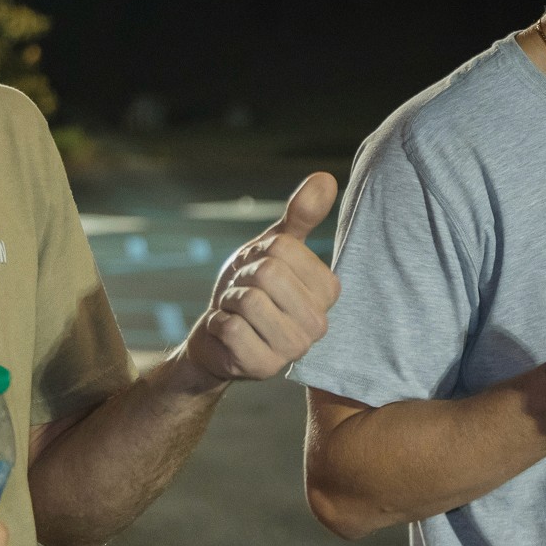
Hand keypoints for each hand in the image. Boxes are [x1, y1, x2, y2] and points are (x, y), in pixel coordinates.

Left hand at [187, 173, 341, 381]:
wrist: (217, 337)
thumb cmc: (250, 289)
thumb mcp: (273, 248)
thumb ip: (302, 215)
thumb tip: (325, 177)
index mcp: (329, 291)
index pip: (284, 249)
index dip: (259, 253)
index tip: (259, 271)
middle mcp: (320, 323)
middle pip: (267, 273)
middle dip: (241, 278)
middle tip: (243, 294)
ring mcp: (294, 349)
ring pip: (248, 301)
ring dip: (228, 301)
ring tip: (236, 313)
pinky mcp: (265, 368)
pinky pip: (230, 328)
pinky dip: (217, 323)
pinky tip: (227, 334)